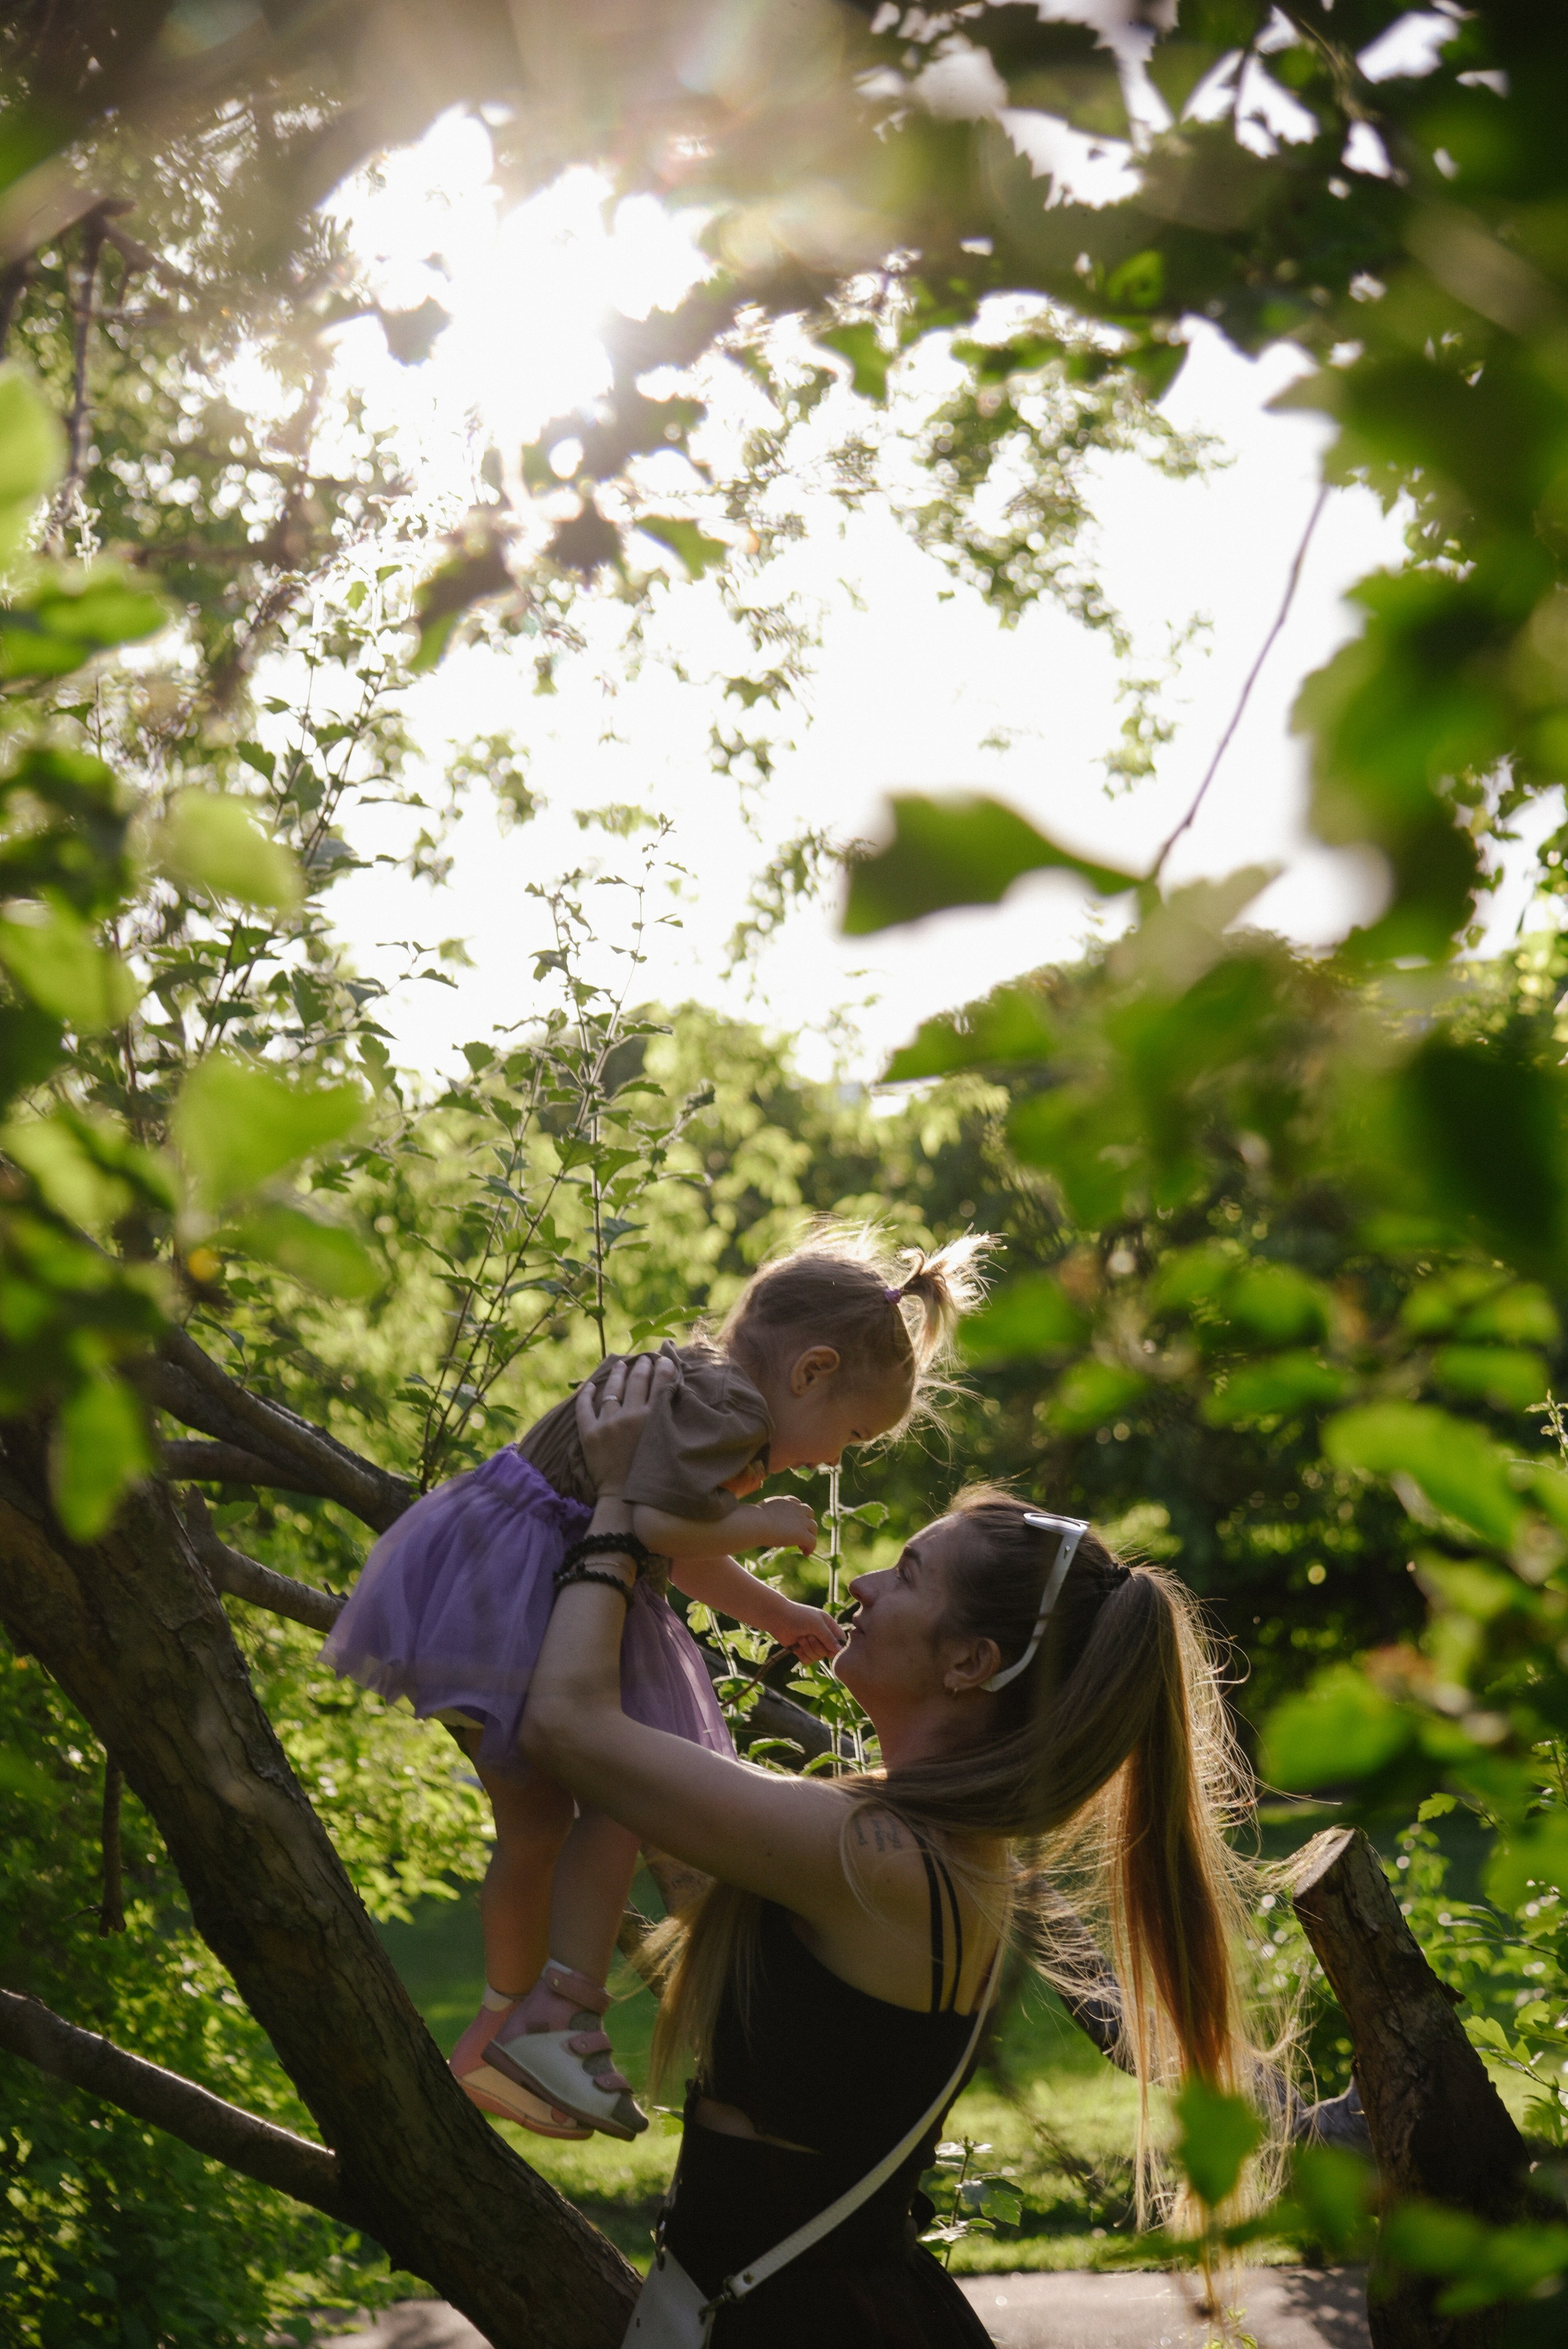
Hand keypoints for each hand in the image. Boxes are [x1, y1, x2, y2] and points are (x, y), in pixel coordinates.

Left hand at [574, 1351, 674, 1495]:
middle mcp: (630, 1416)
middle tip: (644, 1360)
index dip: (662, 1368)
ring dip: (617, 1375)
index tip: (663, 1359)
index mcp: (653, 1420)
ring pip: (612, 1390)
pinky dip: (586, 1394)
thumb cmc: (650, 1473)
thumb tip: (672, 1398)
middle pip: (636, 1382)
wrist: (625, 1498)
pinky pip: (584, 1407)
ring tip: (620, 1365)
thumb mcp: (665, 1444)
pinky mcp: (589, 1433)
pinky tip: (590, 1385)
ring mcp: (608, 1423)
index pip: (660, 1384)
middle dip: (641, 1367)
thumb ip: (668, 1421)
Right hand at [754, 1494, 817, 1555]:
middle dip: (807, 1523)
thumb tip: (756, 1521)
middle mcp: (796, 1508)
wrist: (757, 1523)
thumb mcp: (760, 1512)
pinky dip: (811, 1548)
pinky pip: (812, 1541)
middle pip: (809, 1513)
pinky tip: (805, 1553)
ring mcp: (801, 1521)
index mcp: (784, 1501)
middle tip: (800, 1534)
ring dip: (810, 1535)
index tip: (794, 1522)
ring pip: (813, 1527)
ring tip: (802, 1546)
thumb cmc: (752, 1519)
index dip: (798, 1514)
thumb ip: (765, 1514)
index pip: (797, 1504)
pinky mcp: (803, 1534)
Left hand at [772, 1599, 842, 1664]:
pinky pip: (808, 1661)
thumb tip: (839, 1651)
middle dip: (817, 1646)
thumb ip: (829, 1638)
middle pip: (828, 1652)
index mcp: (828, 1626)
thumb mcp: (817, 1624)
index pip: (840, 1641)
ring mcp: (812, 1644)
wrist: (777, 1618)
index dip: (836, 1647)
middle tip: (808, 1636)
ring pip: (818, 1657)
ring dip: (808, 1649)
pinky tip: (797, 1646)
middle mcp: (822, 1636)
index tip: (828, 1646)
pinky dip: (802, 1655)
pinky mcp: (802, 1651)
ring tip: (801, 1638)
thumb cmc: (799, 1617)